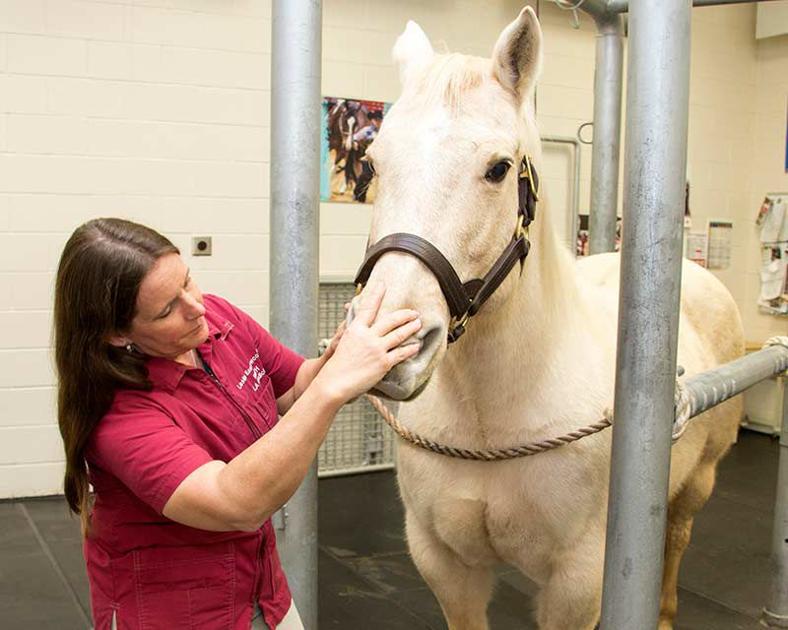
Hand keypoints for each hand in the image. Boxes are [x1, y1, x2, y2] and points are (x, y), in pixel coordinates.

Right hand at [314, 282, 420, 403]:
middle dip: (404, 314)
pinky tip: (416, 346)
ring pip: (399, 335)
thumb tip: (356, 326)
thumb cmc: (336, 366)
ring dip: (411, 328)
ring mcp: (377, 349)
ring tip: (418, 323)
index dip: (377, 294)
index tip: (383, 284)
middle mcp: (368, 336)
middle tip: (413, 312)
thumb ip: (352, 333)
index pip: (369, 308)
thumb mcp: (341, 343)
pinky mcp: (383, 363)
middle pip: (391, 320)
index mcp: (355, 329)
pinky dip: (410, 349)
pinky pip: (401, 354)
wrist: (334, 383)